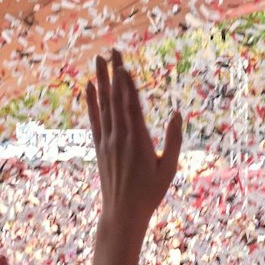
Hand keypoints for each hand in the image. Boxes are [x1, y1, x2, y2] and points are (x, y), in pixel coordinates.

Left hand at [86, 50, 182, 227]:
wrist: (123, 213)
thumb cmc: (150, 193)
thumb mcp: (169, 168)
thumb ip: (173, 140)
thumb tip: (176, 113)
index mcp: (139, 140)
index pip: (131, 105)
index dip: (126, 83)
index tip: (124, 63)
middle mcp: (120, 137)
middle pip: (115, 99)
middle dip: (113, 73)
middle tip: (111, 50)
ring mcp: (108, 141)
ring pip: (103, 105)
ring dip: (101, 80)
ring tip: (98, 60)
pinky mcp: (100, 147)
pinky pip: (94, 120)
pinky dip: (91, 102)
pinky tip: (89, 87)